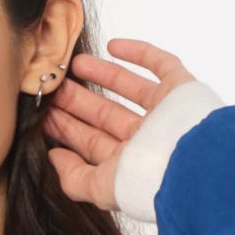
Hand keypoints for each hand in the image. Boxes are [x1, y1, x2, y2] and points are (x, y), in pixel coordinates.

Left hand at [40, 38, 200, 210]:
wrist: (190, 162)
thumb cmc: (146, 180)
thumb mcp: (99, 188)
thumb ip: (74, 178)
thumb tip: (54, 158)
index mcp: (129, 163)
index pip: (92, 143)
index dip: (68, 129)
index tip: (44, 115)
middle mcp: (146, 139)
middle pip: (105, 115)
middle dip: (78, 102)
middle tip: (54, 87)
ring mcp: (165, 112)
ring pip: (128, 88)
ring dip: (102, 75)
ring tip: (75, 64)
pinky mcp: (181, 88)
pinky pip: (160, 64)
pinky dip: (139, 52)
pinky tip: (113, 46)